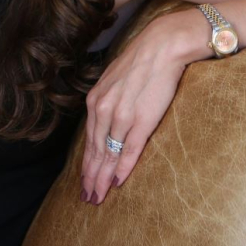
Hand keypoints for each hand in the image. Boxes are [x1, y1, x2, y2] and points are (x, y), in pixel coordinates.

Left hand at [79, 10, 203, 204]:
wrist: (162, 46)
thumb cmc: (141, 62)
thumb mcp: (114, 81)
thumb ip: (107, 102)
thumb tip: (105, 121)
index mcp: (96, 100)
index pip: (88, 139)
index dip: (85, 163)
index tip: (83, 181)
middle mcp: (104, 109)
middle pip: (94, 150)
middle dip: (90, 176)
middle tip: (87, 198)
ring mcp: (121, 116)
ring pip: (108, 154)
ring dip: (101, 178)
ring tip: (98, 197)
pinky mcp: (141, 120)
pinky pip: (128, 150)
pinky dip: (122, 168)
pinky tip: (116, 182)